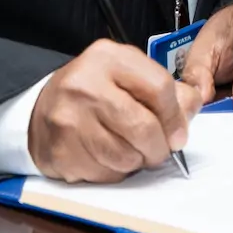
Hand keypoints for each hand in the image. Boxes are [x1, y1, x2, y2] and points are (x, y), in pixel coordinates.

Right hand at [28, 39, 193, 182]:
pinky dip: (114, 173)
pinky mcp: (59, 151)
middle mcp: (85, 84)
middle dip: (158, 147)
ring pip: (125, 156)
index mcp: (108, 58)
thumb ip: (165, 90)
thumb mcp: (127, 75)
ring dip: (137, 162)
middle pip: (143, 127)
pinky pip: (104, 174)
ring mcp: (68, 120)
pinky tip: (106, 158)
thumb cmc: (94, 91)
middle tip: (158, 151)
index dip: (176, 117)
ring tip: (130, 152)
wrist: (41, 109)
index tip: (179, 135)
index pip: (159, 87)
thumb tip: (191, 109)